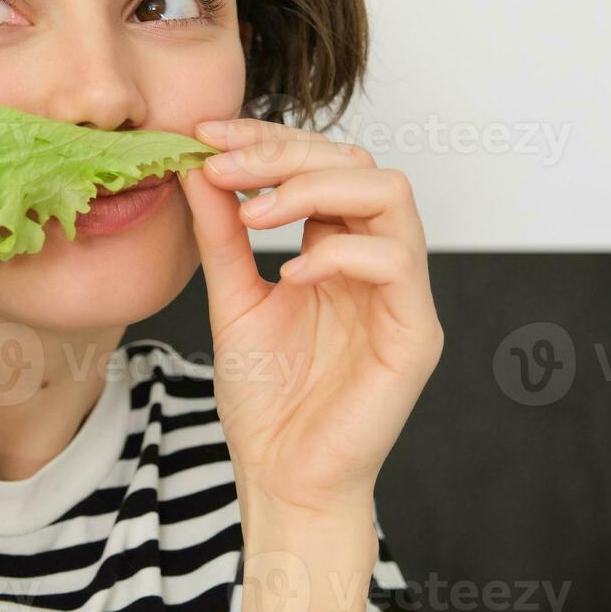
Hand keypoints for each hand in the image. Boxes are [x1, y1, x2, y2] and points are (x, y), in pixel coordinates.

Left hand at [177, 119, 442, 520]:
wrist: (281, 476)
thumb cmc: (266, 397)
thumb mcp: (231, 297)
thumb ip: (221, 233)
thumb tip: (196, 165)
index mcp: (337, 247)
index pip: (320, 162)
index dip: (266, 138)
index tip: (204, 135)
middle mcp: (376, 259)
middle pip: (358, 162)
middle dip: (284, 153)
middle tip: (222, 167)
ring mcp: (401, 294)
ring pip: (390, 192)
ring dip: (312, 188)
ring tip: (253, 216)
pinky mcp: (414, 332)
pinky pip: (395, 261)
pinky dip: (338, 252)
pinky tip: (289, 274)